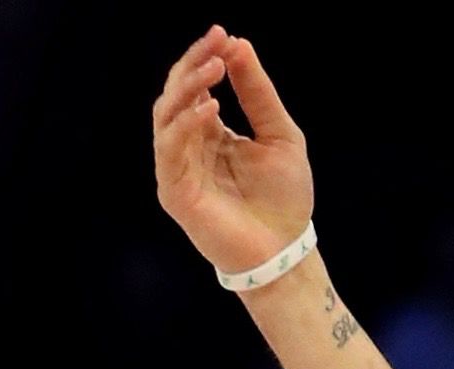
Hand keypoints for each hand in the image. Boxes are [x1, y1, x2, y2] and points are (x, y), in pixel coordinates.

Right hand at [152, 25, 313, 275]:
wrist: (286, 249)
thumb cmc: (284, 198)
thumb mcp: (280, 135)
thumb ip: (258, 95)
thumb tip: (240, 45)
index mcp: (209, 132)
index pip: (196, 86)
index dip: (205, 58)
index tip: (223, 34)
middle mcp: (188, 145)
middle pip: (176, 95)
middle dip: (194, 66)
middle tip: (215, 45)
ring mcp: (177, 167)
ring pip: (167, 117)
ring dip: (188, 89)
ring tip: (214, 70)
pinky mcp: (174, 191)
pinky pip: (171, 150)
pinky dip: (187, 126)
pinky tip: (210, 109)